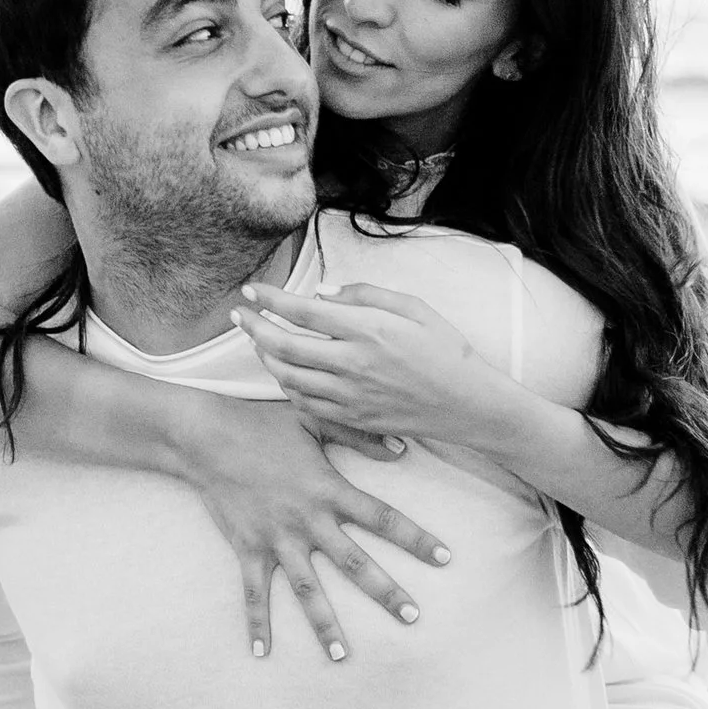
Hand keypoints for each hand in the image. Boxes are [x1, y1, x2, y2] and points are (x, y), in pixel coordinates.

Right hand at [178, 403, 452, 662]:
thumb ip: (359, 436)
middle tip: (413, 619)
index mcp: (329, 490)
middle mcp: (307, 521)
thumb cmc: (261, 421)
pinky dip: (256, 623)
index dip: (416, 539)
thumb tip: (404, 450)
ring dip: (325, 625)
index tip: (446, 559)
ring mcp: (276, 539)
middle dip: (386, 593)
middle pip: (355, 564)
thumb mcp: (313, 420)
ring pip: (306, 590)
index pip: (383, 519)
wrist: (205, 436)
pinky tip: (261, 652)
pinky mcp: (247, 549)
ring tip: (341, 657)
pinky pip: (252, 593)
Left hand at [234, 280, 512, 453]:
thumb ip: (365, 295)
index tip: (251, 290)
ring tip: (259, 343)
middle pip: (284, 346)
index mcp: (368, 329)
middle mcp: (353, 363)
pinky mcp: (353, 418)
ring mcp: (350, 395)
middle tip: (239, 317)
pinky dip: (288, 386)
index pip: (303, 312)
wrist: (467, 403)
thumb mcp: (413, 307)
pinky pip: (305, 404)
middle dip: (253, 329)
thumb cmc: (445, 349)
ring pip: (288, 378)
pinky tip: (286, 373)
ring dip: (266, 359)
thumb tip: (321, 294)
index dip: (269, 299)